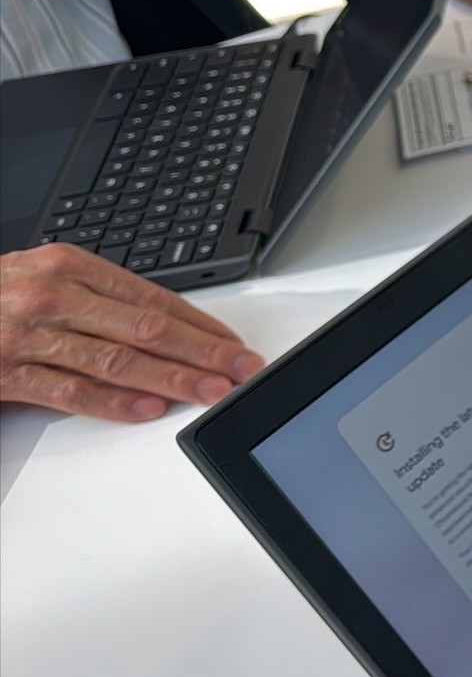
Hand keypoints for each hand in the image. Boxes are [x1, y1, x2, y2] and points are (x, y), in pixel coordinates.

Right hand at [0, 244, 263, 418]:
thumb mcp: (44, 278)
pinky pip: (69, 390)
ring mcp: (28, 334)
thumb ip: (100, 298)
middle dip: (203, 354)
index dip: (202, 325)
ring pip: (116, 359)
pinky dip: (113, 402)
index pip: (154, 299)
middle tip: (242, 371)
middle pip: (146, 328)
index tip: (235, 346)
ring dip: (172, 380)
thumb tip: (170, 327)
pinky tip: (148, 409)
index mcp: (70, 266)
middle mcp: (53, 296)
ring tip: (210, 393)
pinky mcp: (5, 372)